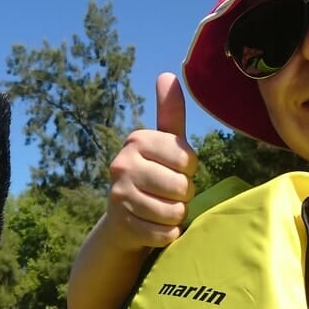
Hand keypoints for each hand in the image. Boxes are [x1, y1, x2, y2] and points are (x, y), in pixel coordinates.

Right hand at [104, 72, 196, 249]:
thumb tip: (167, 73)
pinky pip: (165, 233)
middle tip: (168, 193)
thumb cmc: (154, 176)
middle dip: (183, 194)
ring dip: (176, 215)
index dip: (189, 170)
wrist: (123, 219)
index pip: (187, 159)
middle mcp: (122, 164)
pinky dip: (168, 234)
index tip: (175, 170)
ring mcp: (119, 196)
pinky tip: (155, 226)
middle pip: (181, 187)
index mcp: (136, 140)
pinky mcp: (122, 225)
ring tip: (162, 209)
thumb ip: (170, 113)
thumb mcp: (163, 144)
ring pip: (174, 212)